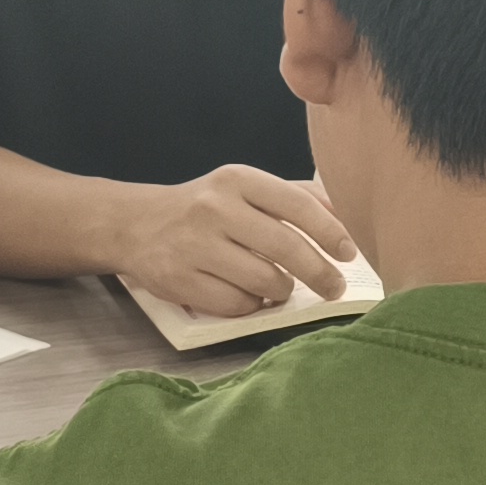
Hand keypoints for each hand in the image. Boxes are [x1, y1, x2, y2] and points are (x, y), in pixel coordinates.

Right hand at [114, 167, 358, 319]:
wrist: (137, 224)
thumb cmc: (206, 208)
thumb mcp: (245, 189)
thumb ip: (294, 198)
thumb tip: (346, 219)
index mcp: (238, 180)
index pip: (297, 205)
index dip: (329, 232)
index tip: (348, 253)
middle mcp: (215, 209)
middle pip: (285, 248)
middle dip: (320, 273)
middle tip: (335, 287)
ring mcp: (194, 245)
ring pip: (263, 281)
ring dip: (282, 290)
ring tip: (281, 287)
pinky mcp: (178, 279)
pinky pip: (235, 304)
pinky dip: (251, 305)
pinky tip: (249, 295)